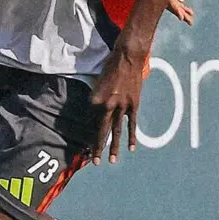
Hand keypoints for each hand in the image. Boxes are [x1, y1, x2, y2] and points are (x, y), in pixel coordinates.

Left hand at [90, 43, 146, 164]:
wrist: (127, 57)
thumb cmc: (109, 68)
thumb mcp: (97, 84)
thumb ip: (97, 100)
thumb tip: (95, 113)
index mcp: (94, 99)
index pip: (89, 121)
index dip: (87, 135)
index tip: (86, 148)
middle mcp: (106, 105)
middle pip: (100, 130)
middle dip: (97, 147)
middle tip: (95, 162)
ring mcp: (121, 106)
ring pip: (116, 130)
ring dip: (113, 147)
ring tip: (111, 161)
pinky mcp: (133, 105)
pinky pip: (131, 124)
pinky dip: (131, 136)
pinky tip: (130, 148)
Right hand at [166, 0, 198, 24]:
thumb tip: (181, 0)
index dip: (175, 9)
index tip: (182, 17)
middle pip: (169, 3)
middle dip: (180, 13)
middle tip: (190, 21)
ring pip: (171, 2)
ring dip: (181, 11)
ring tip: (191, 20)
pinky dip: (181, 5)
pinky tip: (190, 11)